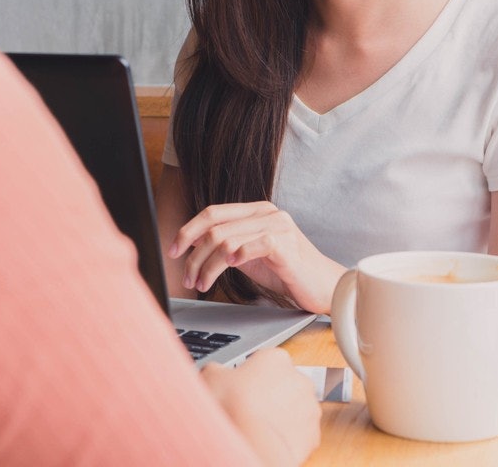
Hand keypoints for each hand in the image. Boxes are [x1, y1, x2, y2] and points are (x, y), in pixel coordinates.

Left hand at [168, 201, 343, 312]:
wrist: (324, 286)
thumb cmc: (288, 272)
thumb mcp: (250, 255)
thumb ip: (227, 245)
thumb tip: (194, 244)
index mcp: (256, 211)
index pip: (212, 212)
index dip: (188, 230)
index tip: (173, 249)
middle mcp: (267, 213)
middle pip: (215, 227)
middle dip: (194, 255)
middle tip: (188, 277)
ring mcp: (278, 226)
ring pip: (227, 239)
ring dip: (208, 265)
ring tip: (203, 284)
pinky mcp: (286, 244)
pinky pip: (252, 246)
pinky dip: (235, 257)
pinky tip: (229, 268)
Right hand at [200, 348, 320, 466]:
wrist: (251, 442)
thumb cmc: (232, 406)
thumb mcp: (211, 376)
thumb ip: (217, 369)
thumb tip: (215, 372)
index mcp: (276, 358)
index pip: (266, 360)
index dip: (252, 373)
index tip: (242, 385)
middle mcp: (299, 378)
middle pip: (284, 383)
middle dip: (271, 393)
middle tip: (249, 406)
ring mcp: (310, 407)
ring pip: (295, 409)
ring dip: (282, 415)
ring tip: (258, 425)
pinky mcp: (314, 434)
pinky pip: (300, 433)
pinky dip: (288, 437)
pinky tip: (270, 439)